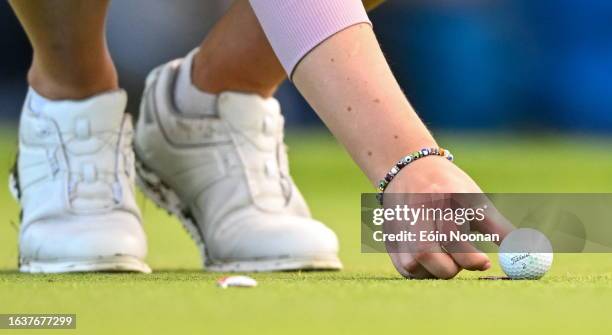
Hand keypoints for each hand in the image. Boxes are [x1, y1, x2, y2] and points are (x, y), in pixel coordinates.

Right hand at [383, 157, 511, 278]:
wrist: (407, 168)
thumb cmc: (450, 187)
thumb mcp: (476, 200)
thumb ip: (500, 229)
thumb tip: (527, 253)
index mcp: (441, 197)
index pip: (452, 234)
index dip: (470, 257)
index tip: (484, 262)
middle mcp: (416, 209)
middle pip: (426, 252)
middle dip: (451, 268)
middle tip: (465, 263)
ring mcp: (398, 223)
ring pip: (413, 263)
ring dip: (434, 271)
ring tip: (447, 260)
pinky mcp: (389, 236)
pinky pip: (405, 268)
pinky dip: (422, 272)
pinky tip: (432, 261)